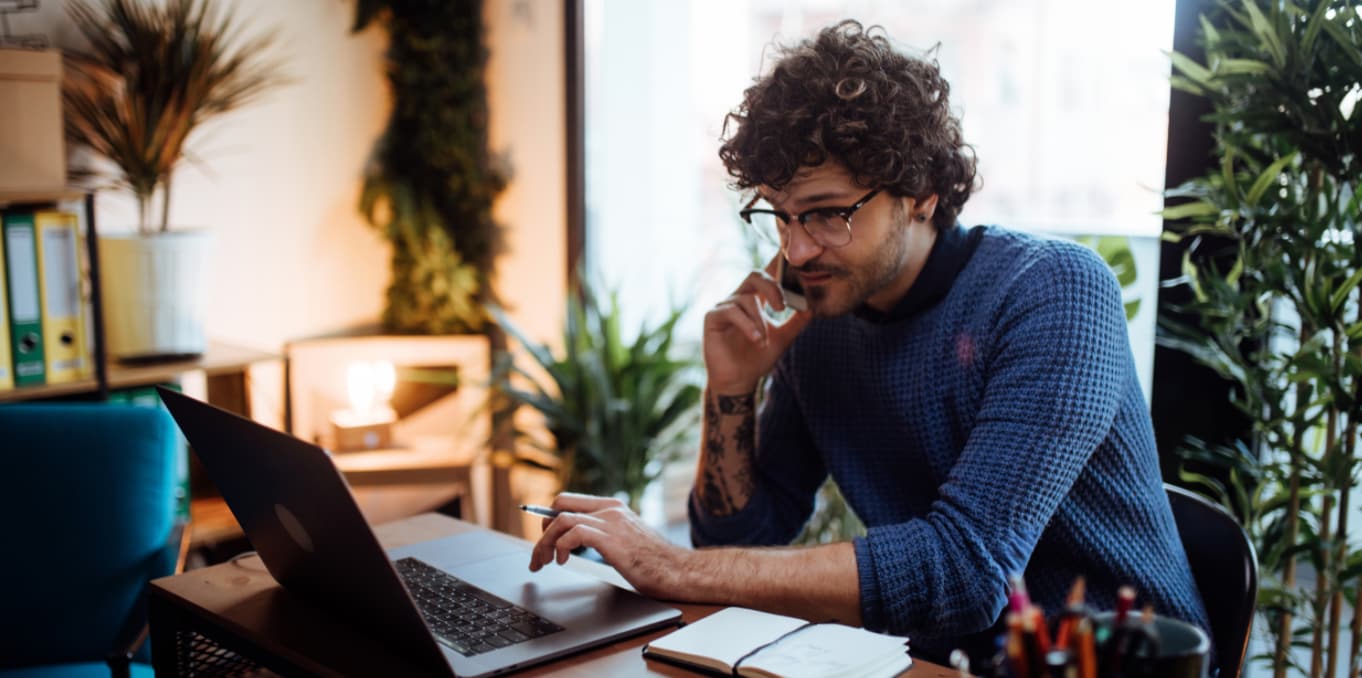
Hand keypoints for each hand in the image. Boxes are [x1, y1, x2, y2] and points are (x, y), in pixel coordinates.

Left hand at [528, 492, 689, 599]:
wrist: (680, 571)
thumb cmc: (655, 563)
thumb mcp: (625, 541)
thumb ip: (604, 535)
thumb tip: (576, 544)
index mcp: (613, 507)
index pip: (570, 500)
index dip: (549, 517)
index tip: (542, 537)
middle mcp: (611, 509)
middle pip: (560, 504)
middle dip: (542, 529)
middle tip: (539, 553)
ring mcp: (611, 522)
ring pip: (561, 519)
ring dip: (545, 542)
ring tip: (544, 562)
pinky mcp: (611, 538)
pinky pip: (573, 533)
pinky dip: (560, 547)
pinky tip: (562, 561)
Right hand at [703, 257, 811, 394]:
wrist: (739, 381)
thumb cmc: (758, 359)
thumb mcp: (783, 338)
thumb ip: (797, 321)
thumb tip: (813, 306)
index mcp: (755, 299)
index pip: (766, 276)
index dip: (777, 265)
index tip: (791, 262)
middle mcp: (739, 299)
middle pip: (754, 276)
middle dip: (771, 288)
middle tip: (783, 307)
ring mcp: (724, 307)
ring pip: (746, 299)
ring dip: (759, 321)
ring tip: (764, 341)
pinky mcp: (712, 317)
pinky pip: (731, 311)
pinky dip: (747, 325)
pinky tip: (756, 339)